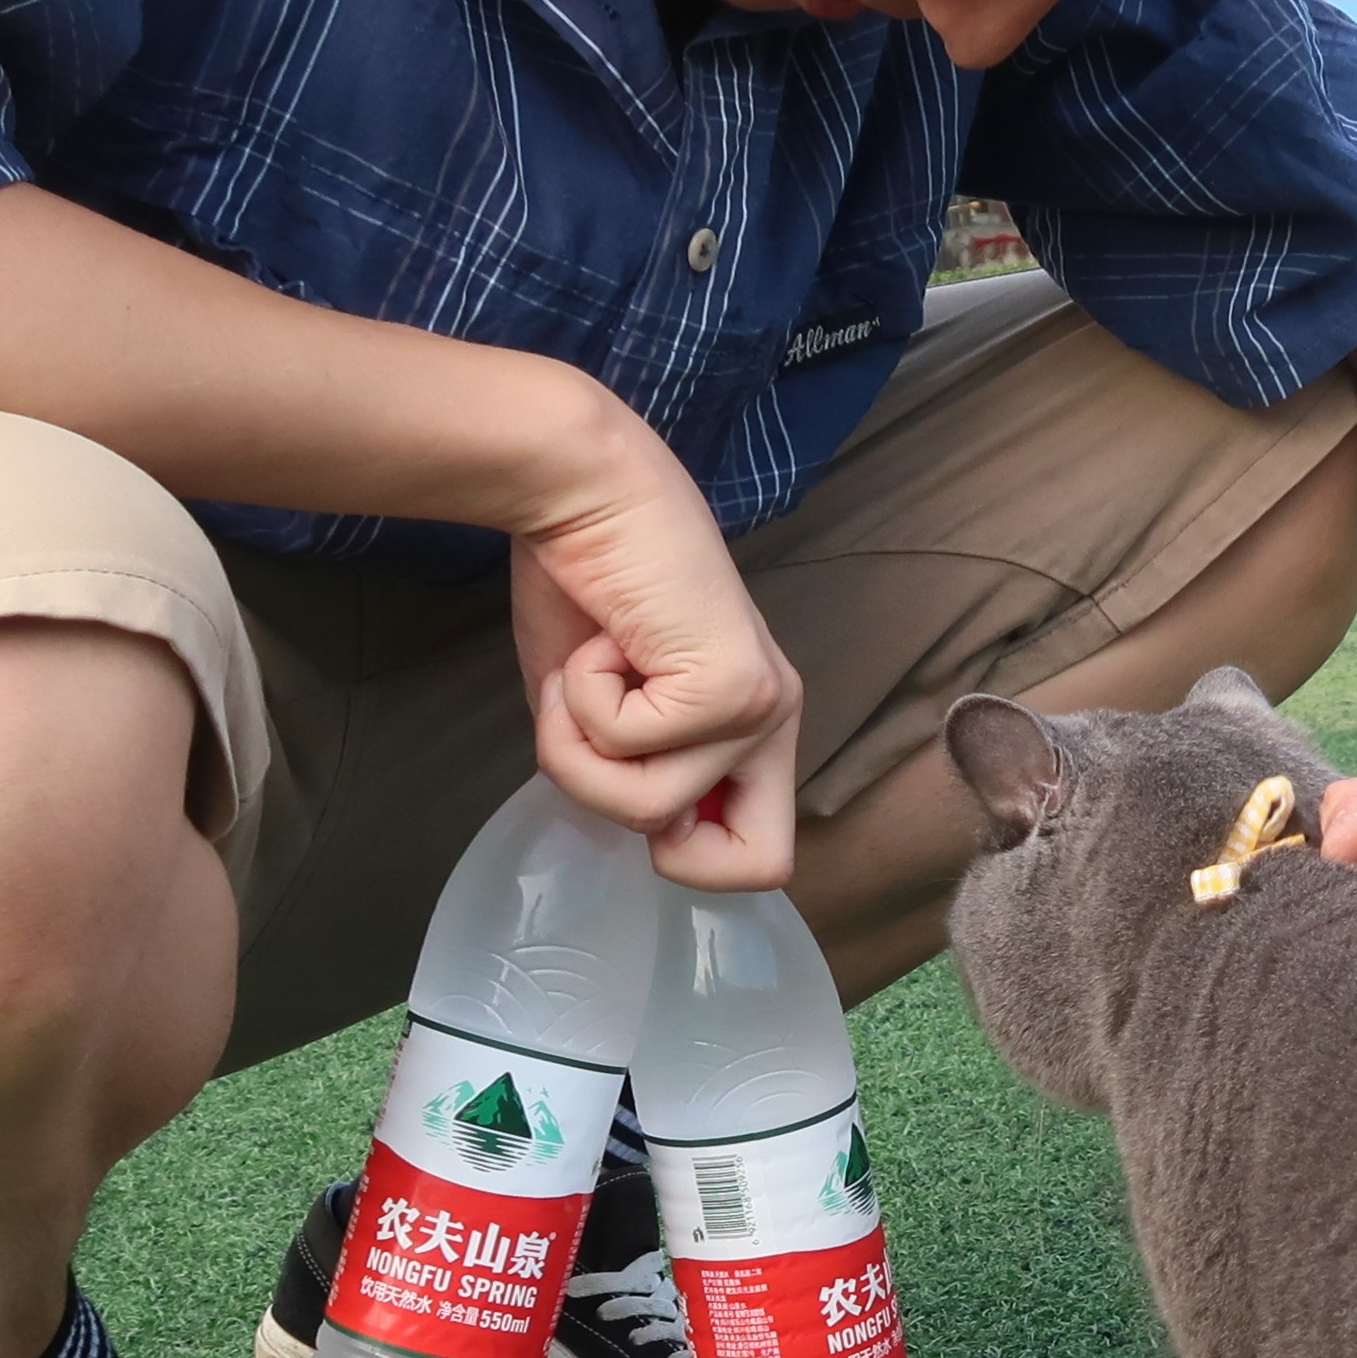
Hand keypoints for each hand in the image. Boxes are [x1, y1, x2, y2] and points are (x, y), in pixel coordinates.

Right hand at [507, 423, 802, 891]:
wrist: (578, 489)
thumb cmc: (581, 583)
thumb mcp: (600, 710)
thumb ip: (629, 772)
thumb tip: (638, 828)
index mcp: (756, 725)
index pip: (764, 858)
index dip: (686, 851)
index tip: (631, 775)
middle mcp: (778, 719)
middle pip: (756, 868)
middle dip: (650, 823)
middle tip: (610, 741)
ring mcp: (763, 706)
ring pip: (653, 812)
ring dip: (581, 747)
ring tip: (592, 666)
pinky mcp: (731, 687)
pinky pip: (628, 750)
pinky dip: (581, 703)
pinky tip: (603, 639)